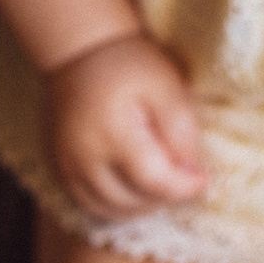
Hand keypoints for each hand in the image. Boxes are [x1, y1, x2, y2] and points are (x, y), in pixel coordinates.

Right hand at [42, 31, 208, 220]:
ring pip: (109, 211)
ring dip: (141, 207)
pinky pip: (90, 205)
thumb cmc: (129, 64)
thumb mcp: (165, 85)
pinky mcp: (59, 169)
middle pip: (131, 202)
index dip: (183, 187)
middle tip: (183, 179)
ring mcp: (67, 167)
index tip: (204, 181)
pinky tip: (134, 188)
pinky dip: (116, 206)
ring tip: (161, 184)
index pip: (153, 181)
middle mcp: (83, 157)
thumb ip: (181, 128)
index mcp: (112, 133)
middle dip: (164, 197)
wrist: (79, 51)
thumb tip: (194, 171)